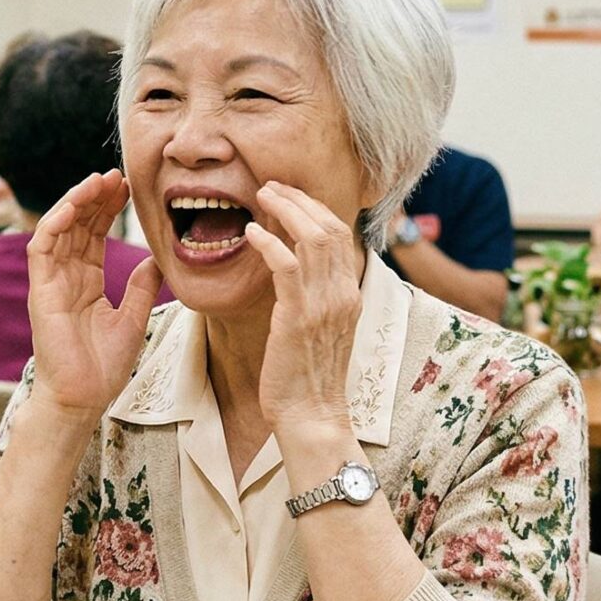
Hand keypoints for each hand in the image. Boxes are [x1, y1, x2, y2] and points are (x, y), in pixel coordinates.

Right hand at [25, 171, 162, 417]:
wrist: (82, 397)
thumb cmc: (102, 367)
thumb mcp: (133, 318)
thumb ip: (142, 287)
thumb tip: (158, 259)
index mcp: (84, 281)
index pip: (92, 234)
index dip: (108, 208)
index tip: (128, 188)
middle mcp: (64, 276)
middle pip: (77, 224)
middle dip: (95, 197)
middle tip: (117, 175)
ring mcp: (49, 282)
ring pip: (58, 227)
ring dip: (76, 201)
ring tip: (99, 181)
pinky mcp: (40, 290)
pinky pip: (41, 246)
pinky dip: (55, 222)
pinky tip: (75, 204)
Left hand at [241, 183, 363, 430]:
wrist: (312, 415)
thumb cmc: (308, 377)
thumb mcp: (321, 330)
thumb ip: (315, 298)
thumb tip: (295, 272)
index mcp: (350, 294)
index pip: (341, 235)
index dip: (314, 208)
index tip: (289, 195)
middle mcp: (343, 293)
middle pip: (329, 226)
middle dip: (299, 199)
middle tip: (271, 185)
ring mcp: (324, 303)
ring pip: (311, 237)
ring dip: (283, 209)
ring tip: (260, 195)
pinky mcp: (298, 316)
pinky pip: (285, 265)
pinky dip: (268, 242)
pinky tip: (250, 232)